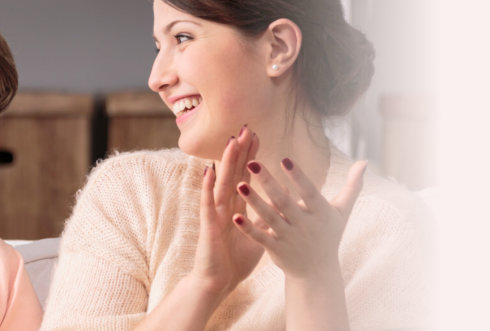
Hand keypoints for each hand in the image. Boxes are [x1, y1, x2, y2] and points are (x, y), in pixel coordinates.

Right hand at [192, 125, 265, 291]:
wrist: (219, 282)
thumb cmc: (236, 260)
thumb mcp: (259, 235)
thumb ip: (266, 218)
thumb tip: (283, 205)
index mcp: (237, 207)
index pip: (243, 175)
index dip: (249, 156)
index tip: (258, 137)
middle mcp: (224, 206)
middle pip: (232, 173)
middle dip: (239, 151)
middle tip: (247, 128)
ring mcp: (215, 214)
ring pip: (220, 182)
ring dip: (225, 162)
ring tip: (231, 142)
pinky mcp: (208, 226)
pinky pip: (207, 203)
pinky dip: (206, 187)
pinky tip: (207, 171)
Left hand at [237, 157, 366, 277]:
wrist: (317, 272)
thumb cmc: (329, 235)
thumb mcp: (342, 211)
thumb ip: (353, 186)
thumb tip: (365, 162)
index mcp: (320, 212)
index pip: (308, 191)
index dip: (297, 176)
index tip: (285, 159)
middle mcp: (304, 225)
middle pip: (284, 201)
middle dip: (268, 182)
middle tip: (252, 163)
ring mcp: (289, 238)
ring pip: (269, 218)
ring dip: (254, 201)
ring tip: (239, 184)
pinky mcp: (276, 250)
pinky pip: (260, 237)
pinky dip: (248, 227)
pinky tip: (234, 215)